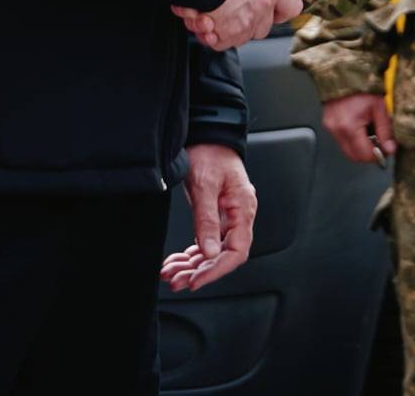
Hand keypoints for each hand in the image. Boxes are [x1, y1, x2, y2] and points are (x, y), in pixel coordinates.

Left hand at [159, 144, 256, 292]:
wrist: (207, 133)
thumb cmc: (210, 152)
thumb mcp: (204, 185)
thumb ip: (207, 220)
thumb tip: (210, 251)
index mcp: (243, 208)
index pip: (236, 251)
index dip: (216, 270)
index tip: (195, 281)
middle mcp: (239, 215)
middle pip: (223, 255)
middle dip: (199, 271)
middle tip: (175, 281)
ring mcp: (228, 216)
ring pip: (213, 251)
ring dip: (192, 265)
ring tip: (171, 273)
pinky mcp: (216, 214)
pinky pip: (207, 241)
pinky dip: (191, 253)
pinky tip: (177, 260)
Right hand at [322, 93, 395, 165]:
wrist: (345, 75)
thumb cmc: (361, 88)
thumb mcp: (380, 107)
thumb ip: (386, 130)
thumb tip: (390, 149)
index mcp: (348, 125)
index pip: (365, 154)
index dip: (379, 154)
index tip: (387, 149)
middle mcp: (336, 130)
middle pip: (355, 157)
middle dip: (369, 153)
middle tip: (380, 142)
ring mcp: (330, 128)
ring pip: (348, 151)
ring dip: (361, 147)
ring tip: (369, 131)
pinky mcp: (328, 126)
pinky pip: (343, 142)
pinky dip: (354, 140)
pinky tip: (360, 128)